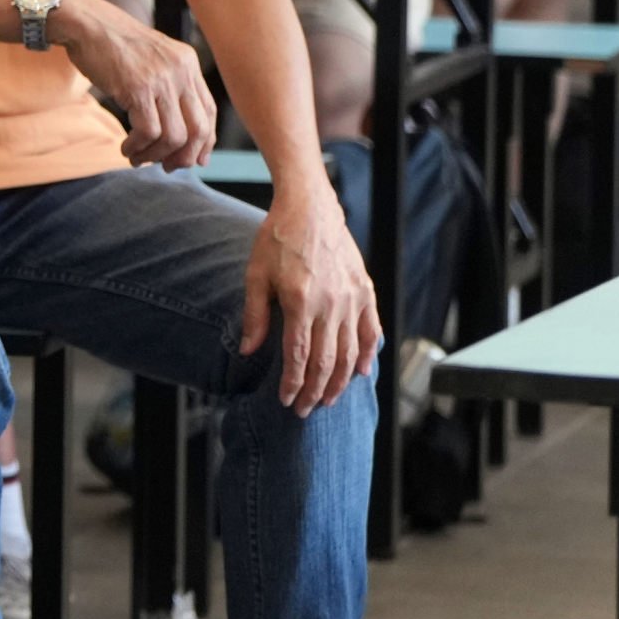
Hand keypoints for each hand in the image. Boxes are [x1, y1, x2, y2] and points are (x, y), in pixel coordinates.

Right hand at [56, 0, 215, 170]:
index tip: (192, 159)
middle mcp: (181, 71)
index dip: (204, 142)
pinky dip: (137, 147)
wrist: (84, 22)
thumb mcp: (151, 57)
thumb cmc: (110, 42)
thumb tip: (175, 126)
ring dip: (155, 155)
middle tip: (165, 167)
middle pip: (199, 129)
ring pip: (174, 136)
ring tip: (137, 158)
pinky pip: (148, 132)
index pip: (209, 111)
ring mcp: (161, 79)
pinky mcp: (138, 88)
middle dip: (183, 156)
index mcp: (188, 62)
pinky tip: (126, 148)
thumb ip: (167, 83)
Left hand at [242, 187, 379, 413]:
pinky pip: (370, 330)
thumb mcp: (256, 276)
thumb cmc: (276, 240)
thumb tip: (248, 352)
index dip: (293, 383)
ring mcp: (352, 298)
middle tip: (306, 410)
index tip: (286, 401)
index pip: (298, 355)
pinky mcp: (365, 290)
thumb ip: (255, 317)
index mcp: (299, 301)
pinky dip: (367, 354)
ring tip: (330, 399)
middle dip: (315, 390)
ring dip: (340, 380)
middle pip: (326, 360)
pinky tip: (361, 372)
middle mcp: (330, 303)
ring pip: (350, 352)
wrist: (310, 208)